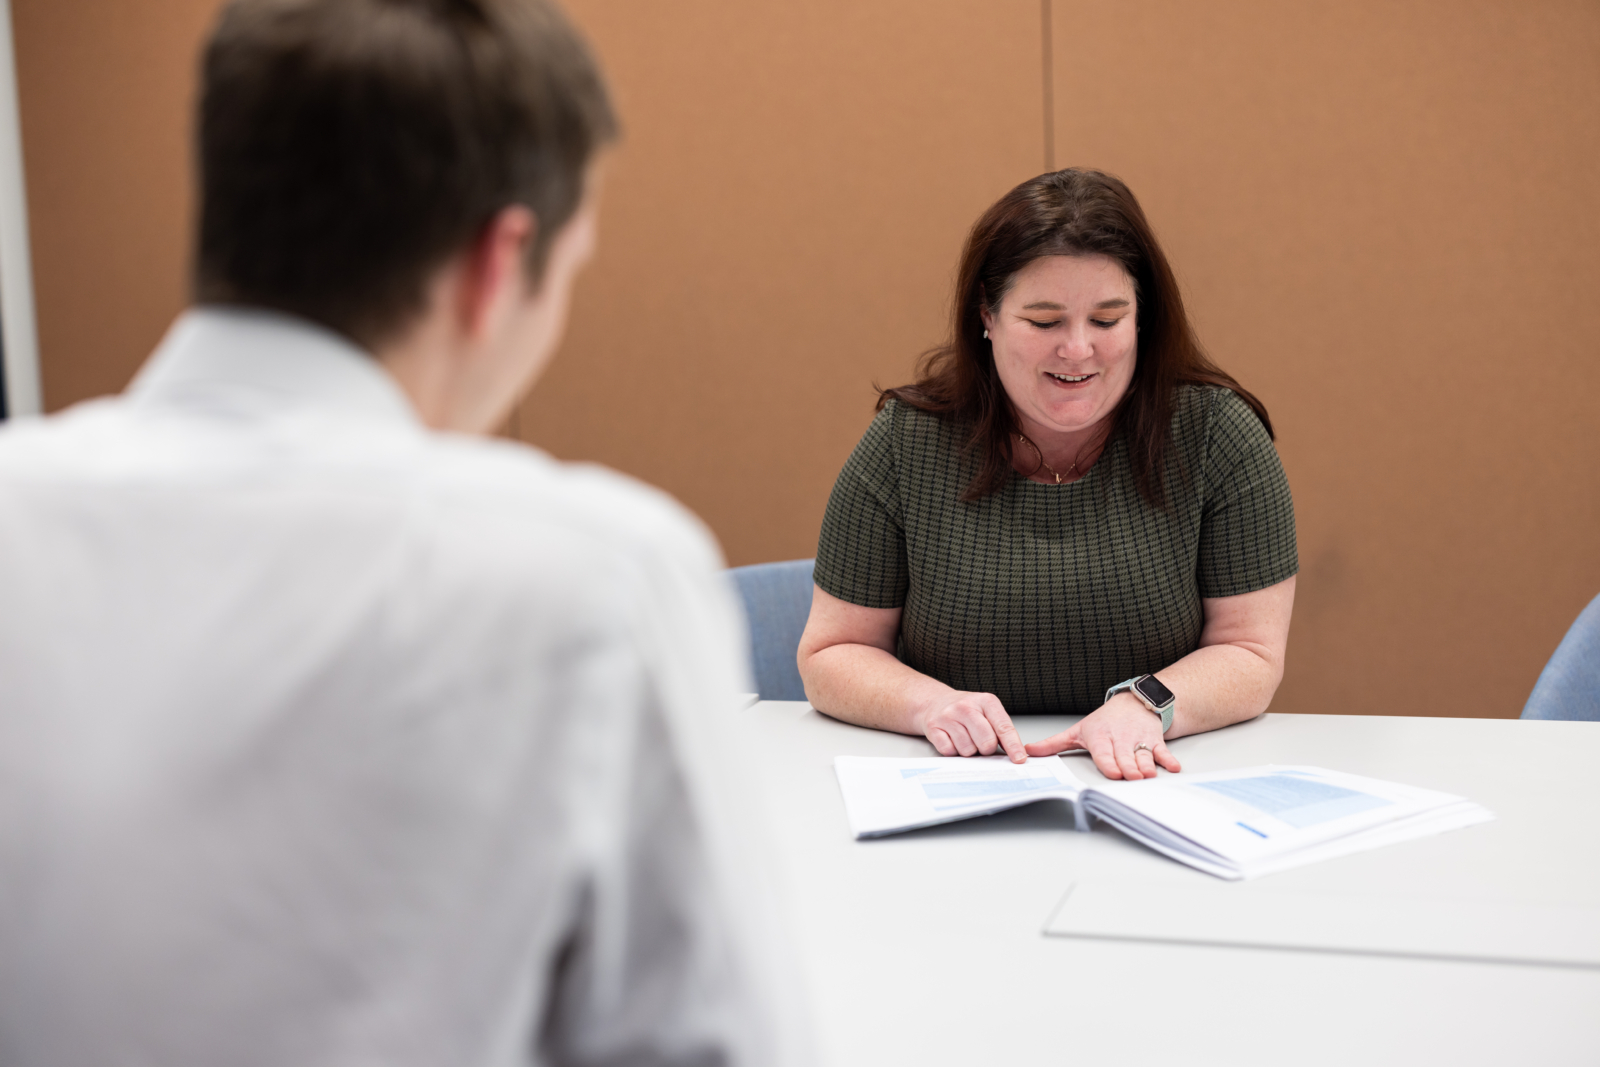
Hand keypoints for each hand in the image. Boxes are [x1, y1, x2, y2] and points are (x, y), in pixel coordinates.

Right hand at [912, 690, 1027, 762]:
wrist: (935, 702)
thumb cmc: (966, 710)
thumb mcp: (987, 711)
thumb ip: (1001, 729)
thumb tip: (1015, 754)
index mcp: (986, 701)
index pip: (1003, 727)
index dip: (1013, 746)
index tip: (1019, 759)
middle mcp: (966, 707)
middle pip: (986, 742)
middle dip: (986, 749)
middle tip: (981, 741)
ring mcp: (948, 716)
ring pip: (967, 750)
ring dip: (968, 750)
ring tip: (964, 738)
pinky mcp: (933, 727)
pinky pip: (949, 751)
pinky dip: (953, 750)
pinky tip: (952, 739)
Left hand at [1024, 693, 1180, 779]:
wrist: (1133, 702)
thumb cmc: (1103, 721)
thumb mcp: (1077, 730)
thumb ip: (1053, 744)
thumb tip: (1027, 752)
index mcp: (1100, 738)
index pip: (1104, 753)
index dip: (1109, 763)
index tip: (1114, 772)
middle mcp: (1120, 740)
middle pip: (1125, 758)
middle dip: (1129, 768)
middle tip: (1132, 778)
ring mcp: (1138, 740)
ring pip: (1144, 756)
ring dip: (1148, 766)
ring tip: (1149, 775)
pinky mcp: (1154, 740)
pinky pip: (1162, 751)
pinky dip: (1168, 759)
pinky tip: (1173, 768)